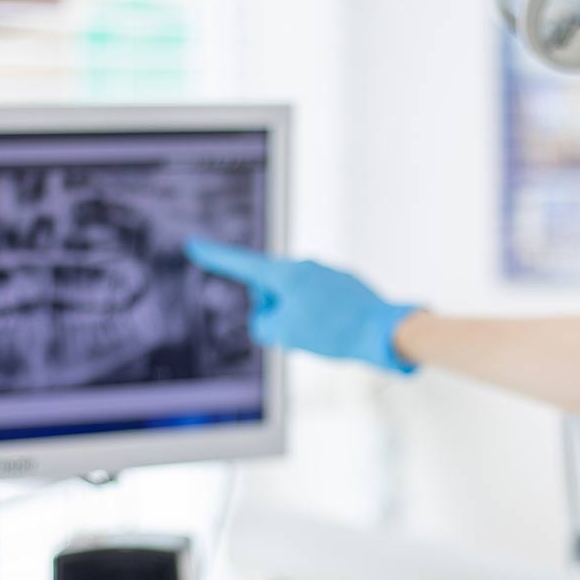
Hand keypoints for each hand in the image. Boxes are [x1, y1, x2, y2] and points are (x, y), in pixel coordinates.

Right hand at [184, 238, 419, 373]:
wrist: (385, 331)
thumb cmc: (334, 331)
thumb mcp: (284, 333)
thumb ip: (263, 324)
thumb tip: (269, 319)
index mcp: (286, 273)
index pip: (241, 263)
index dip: (214, 257)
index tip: (193, 244)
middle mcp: (306, 266)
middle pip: (270, 290)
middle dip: (273, 311)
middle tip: (295, 333)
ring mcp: (327, 274)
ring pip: (295, 300)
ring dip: (298, 319)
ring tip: (322, 335)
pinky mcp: (345, 286)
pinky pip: (319, 304)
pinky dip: (319, 321)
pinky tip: (337, 332)